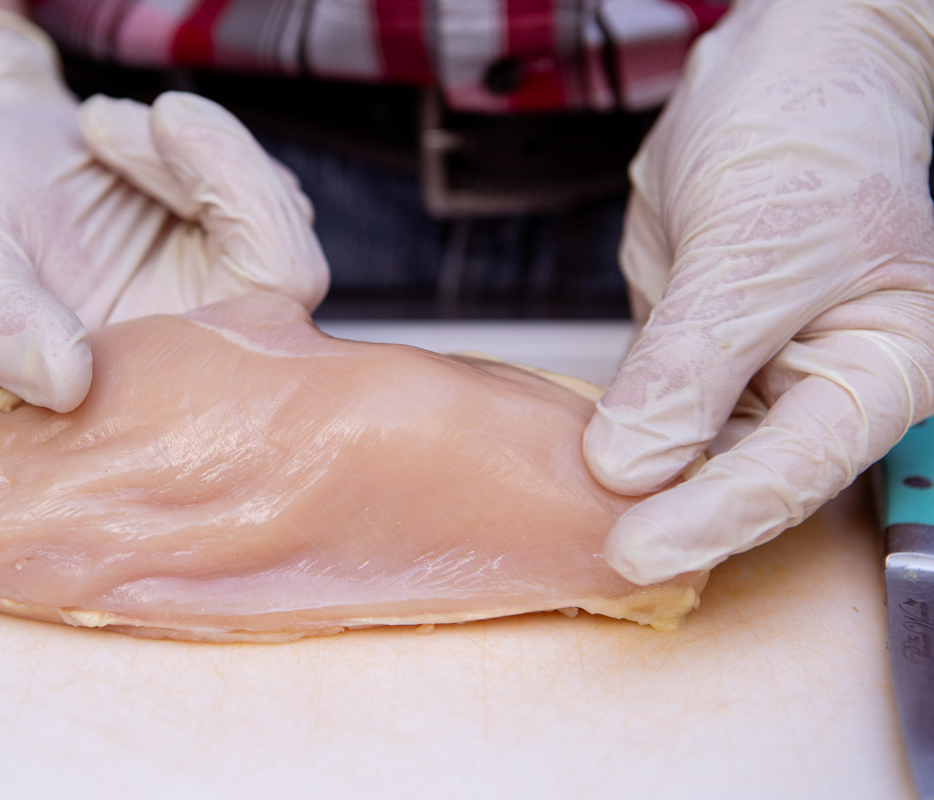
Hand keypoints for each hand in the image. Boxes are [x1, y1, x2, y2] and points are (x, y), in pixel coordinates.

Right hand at [0, 8, 327, 411]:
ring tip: (100, 127)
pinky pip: (262, 184)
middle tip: (156, 120)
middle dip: (234, 183)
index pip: (243, 359)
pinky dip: (203, 141)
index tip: (148, 175)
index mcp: (137, 389)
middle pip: (288, 278)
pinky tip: (119, 131)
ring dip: (205, 154)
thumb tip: (67, 384)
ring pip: (282, 221)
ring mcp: (216, 287)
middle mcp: (193, 349)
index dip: (234, 260)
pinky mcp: (230, 236)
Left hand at [583, 0, 933, 583]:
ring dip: (637, 486)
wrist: (780, 70)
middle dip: (671, 516)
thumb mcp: (751, 245)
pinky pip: (653, 412)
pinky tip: (575, 462)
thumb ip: (690, 361)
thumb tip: (633, 462)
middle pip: (746, 480)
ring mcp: (757, 374)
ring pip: (693, 456)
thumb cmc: (807, 130)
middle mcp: (824, 385)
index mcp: (882, 367)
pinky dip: (617, 437)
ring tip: (574, 522)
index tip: (636, 551)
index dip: (712, 518)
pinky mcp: (697, 357)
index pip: (795, 471)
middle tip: (595, 552)